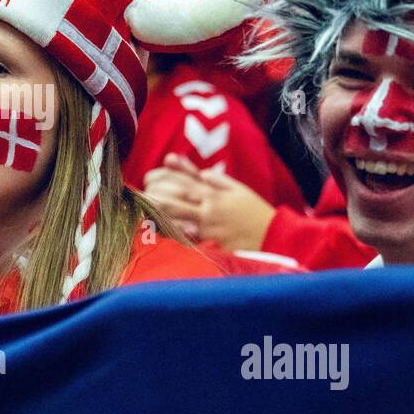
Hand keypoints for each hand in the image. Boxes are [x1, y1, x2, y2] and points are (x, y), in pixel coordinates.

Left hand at [142, 153, 275, 249]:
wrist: (275, 236)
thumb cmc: (255, 212)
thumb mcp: (238, 189)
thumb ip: (215, 179)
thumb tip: (198, 170)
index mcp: (215, 193)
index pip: (185, 182)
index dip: (165, 178)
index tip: (148, 176)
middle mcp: (210, 208)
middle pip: (178, 199)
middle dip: (156, 196)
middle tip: (137, 194)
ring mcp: (210, 227)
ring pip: (181, 218)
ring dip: (161, 214)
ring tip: (142, 210)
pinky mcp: (214, 243)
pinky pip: (192, 238)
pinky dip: (178, 234)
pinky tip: (162, 232)